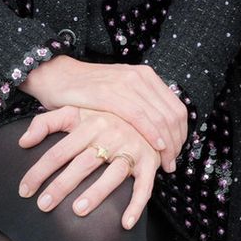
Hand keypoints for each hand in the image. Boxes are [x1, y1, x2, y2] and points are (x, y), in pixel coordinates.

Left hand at [16, 106, 160, 229]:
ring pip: (113, 174)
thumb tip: (22, 141)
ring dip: (97, 193)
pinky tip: (125, 224)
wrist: (146, 112)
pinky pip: (144, 186)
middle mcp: (111, 135)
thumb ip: (46, 122)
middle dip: (61, 185)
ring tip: (77, 211)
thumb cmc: (103, 116)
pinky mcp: (149, 162)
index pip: (59, 150)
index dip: (40, 170)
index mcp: (90, 123)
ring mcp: (132, 148)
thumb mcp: (75, 111)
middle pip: (83, 163)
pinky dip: (137, 205)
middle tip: (43, 206)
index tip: (24, 190)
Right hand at [20, 55, 187, 170]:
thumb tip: (162, 130)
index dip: (181, 133)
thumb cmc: (89, 91)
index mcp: (146, 76)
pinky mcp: (109, 94)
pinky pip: (138, 116)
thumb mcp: (121, 92)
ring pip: (159, 117)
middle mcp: (140, 77)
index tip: (177, 152)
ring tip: (165, 164)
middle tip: (171, 164)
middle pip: (172, 115)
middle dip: (176, 143)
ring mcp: (125, 83)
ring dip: (167, 144)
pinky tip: (156, 148)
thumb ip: (141, 105)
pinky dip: (151, 133)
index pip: (176, 108)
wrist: (58, 76)